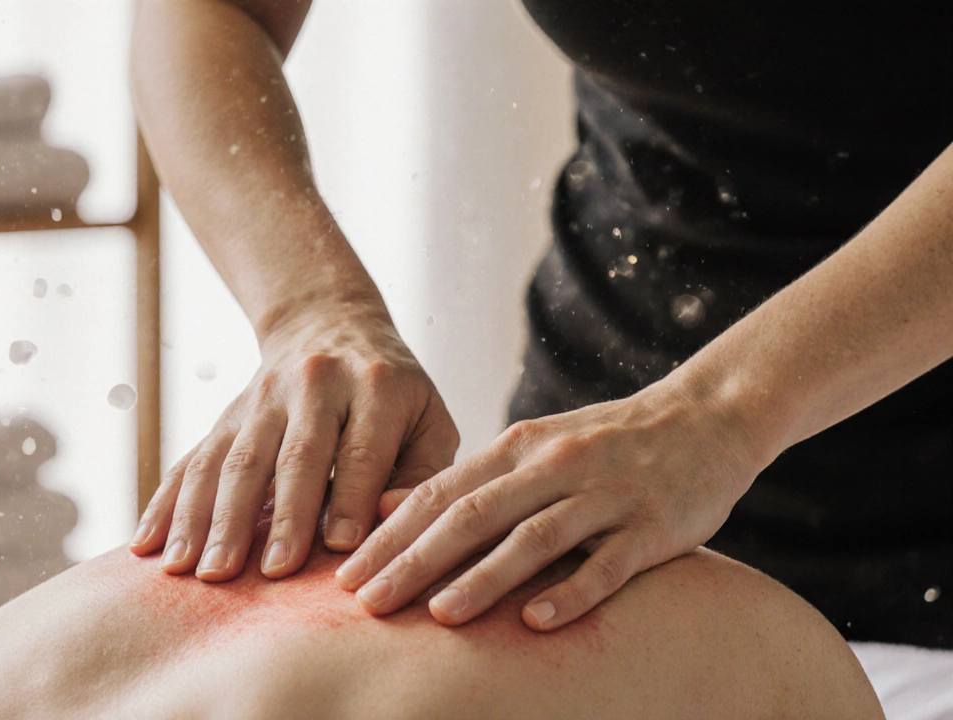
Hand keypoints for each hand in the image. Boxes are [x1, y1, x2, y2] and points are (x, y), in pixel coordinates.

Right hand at [129, 300, 459, 582]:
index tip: (340, 548)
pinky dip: (166, 504)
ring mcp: (261, 398)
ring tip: (199, 570)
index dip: (350, 496)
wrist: (329, 323)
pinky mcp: (226, 414)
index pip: (361, 446)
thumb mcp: (428, 419)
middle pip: (293, 455)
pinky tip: (147, 545)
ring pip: (233, 459)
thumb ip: (420, 474)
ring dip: (213, 518)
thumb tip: (391, 521)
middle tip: (270, 572)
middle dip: (281, 516)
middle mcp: (313, 385)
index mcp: (375, 385)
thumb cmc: (393, 394)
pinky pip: (191, 459)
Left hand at [334, 380, 767, 629]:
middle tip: (370, 603)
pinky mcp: (650, 526)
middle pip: (472, 515)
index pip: (438, 493)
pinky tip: (535, 622)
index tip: (344, 575)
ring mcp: (603, 495)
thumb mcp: (528, 447)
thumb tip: (382, 506)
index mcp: (517, 449)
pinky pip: (606, 563)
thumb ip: (463, 479)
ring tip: (440, 616)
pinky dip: (570, 592)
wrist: (705, 417)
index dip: (389, 535)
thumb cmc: (604, 444)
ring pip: (534, 538)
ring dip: (484, 577)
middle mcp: (553, 467)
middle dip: (416, 560)